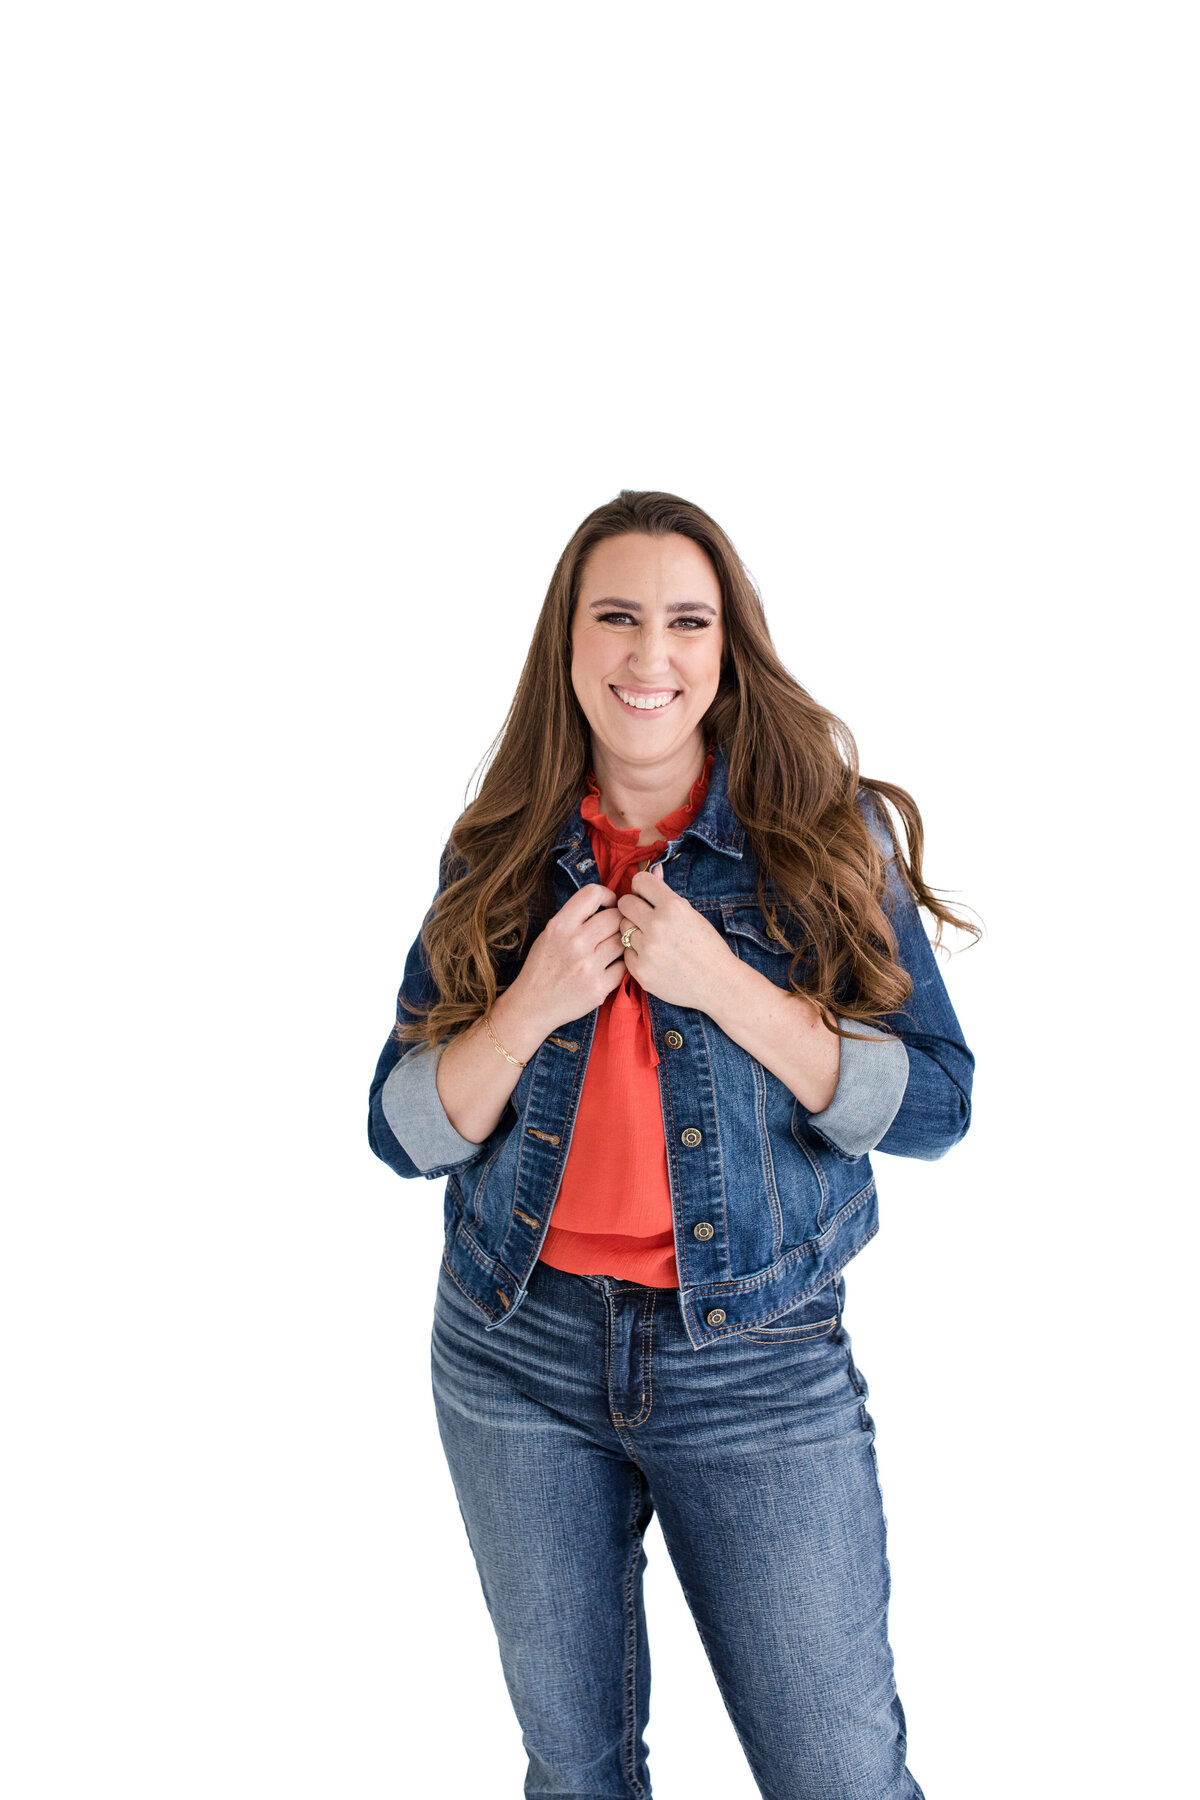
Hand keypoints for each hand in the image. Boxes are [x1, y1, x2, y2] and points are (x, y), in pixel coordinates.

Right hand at [510, 881, 628, 1033]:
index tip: (609, 904)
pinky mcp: (599, 987)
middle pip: (615, 917)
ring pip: (623, 941)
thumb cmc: (543, 966)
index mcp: (560, 925)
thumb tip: (609, 902)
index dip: (607, 895)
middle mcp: (575, 943)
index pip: (593, 893)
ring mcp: (589, 966)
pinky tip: (608, 967)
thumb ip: (575, 917)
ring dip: (620, 943)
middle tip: (612, 930)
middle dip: (617, 920)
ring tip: (608, 950)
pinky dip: (620, 966)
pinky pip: (624, 966)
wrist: (533, 1005)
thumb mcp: (549, 933)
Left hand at [617, 864, 738, 1010]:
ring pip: (623, 928)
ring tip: (654, 940)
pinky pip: (625, 952)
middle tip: (645, 917)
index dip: (641, 887)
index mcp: (673, 907)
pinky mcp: (640, 971)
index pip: (639, 881)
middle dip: (633, 907)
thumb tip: (653, 869)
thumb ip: (666, 891)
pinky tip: (654, 958)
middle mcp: (657, 926)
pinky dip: (636, 954)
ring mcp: (647, 950)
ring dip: (634, 931)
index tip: (646, 896)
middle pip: (624, 903)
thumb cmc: (706, 946)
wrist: (718, 983)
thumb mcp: (690, 913)